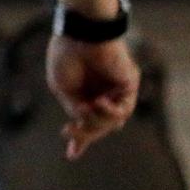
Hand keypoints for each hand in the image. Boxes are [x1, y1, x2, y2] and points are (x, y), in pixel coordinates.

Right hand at [47, 35, 139, 159]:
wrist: (80, 34)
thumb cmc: (66, 56)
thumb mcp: (61, 88)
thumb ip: (75, 108)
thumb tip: (86, 122)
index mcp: (84, 95)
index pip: (85, 122)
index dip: (79, 139)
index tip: (71, 155)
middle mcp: (102, 95)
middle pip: (99, 127)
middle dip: (85, 133)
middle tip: (68, 131)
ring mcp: (115, 92)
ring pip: (112, 122)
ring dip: (96, 122)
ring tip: (85, 108)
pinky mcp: (128, 86)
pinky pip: (123, 109)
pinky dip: (110, 111)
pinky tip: (98, 102)